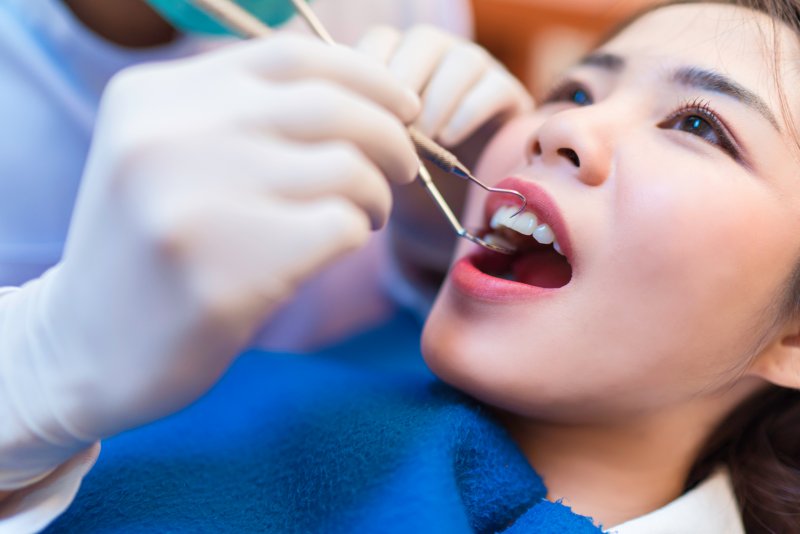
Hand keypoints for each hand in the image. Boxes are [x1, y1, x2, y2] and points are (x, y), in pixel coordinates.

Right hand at [0, 34, 419, 480]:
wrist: (85, 350)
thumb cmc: (153, 249)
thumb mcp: (167, 156)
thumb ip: (242, 115)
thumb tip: (364, 94)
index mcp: (154, 98)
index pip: (290, 57)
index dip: (366, 76)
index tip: (403, 107)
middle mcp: (166, 139)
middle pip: (328, 107)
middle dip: (391, 137)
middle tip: (401, 169)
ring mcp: (192, 206)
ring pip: (345, 168)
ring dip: (376, 194)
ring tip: (364, 216)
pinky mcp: (222, 275)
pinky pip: (340, 227)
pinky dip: (356, 233)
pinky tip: (336, 248)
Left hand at [356, 25, 531, 288]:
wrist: (446, 210)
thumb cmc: (398, 178)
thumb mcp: (370, 153)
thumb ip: (356, 126)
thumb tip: (337, 116)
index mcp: (396, 60)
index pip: (378, 43)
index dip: (368, 75)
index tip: (359, 116)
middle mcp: (436, 56)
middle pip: (419, 42)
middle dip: (403, 85)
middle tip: (392, 128)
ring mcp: (473, 69)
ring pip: (458, 58)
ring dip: (436, 99)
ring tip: (424, 139)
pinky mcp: (506, 91)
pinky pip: (491, 85)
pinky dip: (467, 110)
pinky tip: (447, 140)